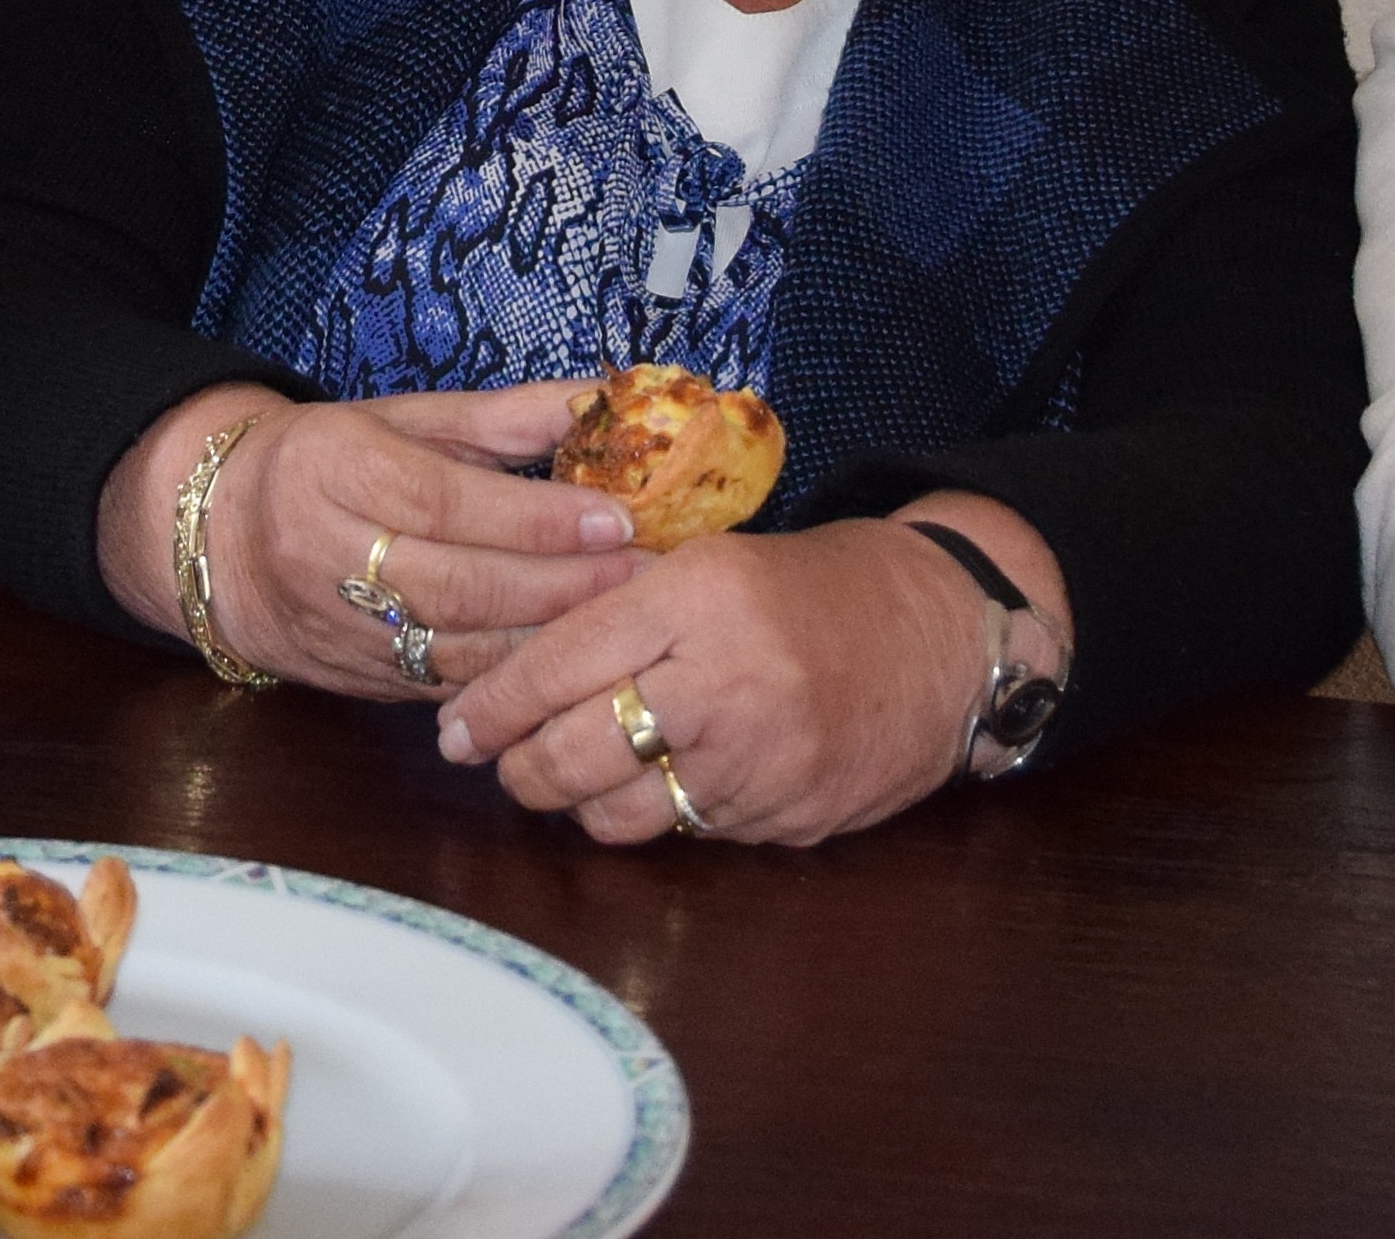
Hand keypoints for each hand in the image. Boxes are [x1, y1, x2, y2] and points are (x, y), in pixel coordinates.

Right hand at [106, 383, 637, 698]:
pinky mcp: (351, 679)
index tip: (614, 519)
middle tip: (643, 578)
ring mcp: (333, 626)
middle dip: (559, 586)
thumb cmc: (327, 459)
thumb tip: (597, 402)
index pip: (445, 500)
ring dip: (544, 642)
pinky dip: (508, 679)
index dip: (533, 517)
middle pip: (455, 583)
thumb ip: (499, 418)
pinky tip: (564, 664)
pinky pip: (441, 687)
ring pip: (451, 648)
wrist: (217, 537)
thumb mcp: (401, 418)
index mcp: (331, 467)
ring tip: (620, 624)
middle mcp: (323, 552)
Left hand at [434, 520, 1020, 847]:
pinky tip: (653, 785)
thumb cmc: (814, 588)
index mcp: (697, 598)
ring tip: (567, 779)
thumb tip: (516, 659)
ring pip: (622, 814)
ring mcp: (757, 760)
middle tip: (500, 763)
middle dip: (521, 769)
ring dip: (579, 805)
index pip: (560, 662)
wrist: (940, 637)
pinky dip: (658, 815)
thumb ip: (626, 608)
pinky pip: (686, 833)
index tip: (455, 729)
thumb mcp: (715, 562)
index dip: (493, 706)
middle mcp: (723, 682)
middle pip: (575, 753)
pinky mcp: (784, 816)